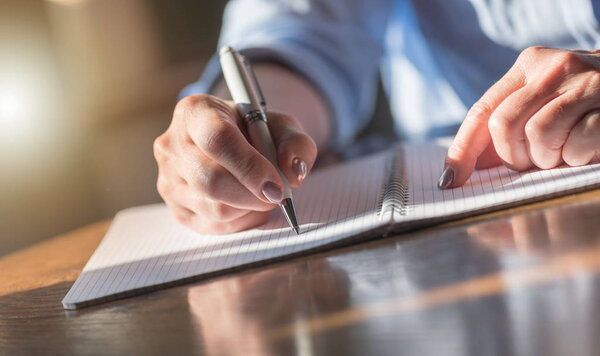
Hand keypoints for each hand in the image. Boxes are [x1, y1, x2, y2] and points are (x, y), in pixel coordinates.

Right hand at [154, 94, 316, 233]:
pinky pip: (214, 225)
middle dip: (253, 194)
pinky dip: (241, 219)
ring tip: (262, 193)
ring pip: (214, 208)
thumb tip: (293, 173)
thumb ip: (295, 143)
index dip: (250, 166)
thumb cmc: (256, 132)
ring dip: (250, 207)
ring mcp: (169, 180)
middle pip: (211, 180)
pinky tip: (249, 203)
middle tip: (277, 195)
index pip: (218, 140)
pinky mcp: (177, 209)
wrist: (235, 145)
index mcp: (195, 111)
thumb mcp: (281, 126)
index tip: (277, 186)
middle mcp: (172, 144)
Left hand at [440, 47, 599, 188]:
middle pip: (505, 123)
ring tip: (561, 153)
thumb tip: (456, 174)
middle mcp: (555, 67)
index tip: (450, 181)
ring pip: (539, 133)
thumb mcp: (540, 107)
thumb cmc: (581, 108)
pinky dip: (576, 157)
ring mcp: (587, 82)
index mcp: (529, 65)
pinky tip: (585, 149)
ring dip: (547, 157)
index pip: (483, 111)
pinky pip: (576, 143)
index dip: (462, 150)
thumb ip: (501, 131)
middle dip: (513, 155)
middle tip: (531, 161)